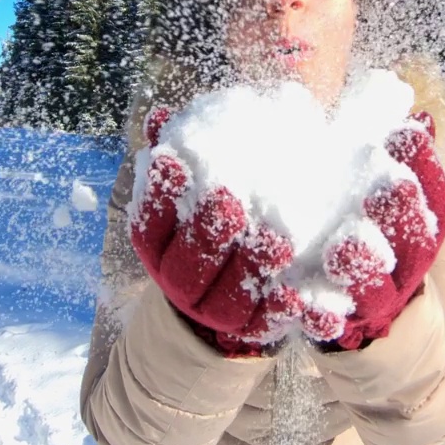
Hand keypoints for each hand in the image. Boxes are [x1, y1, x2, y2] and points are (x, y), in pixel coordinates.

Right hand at [130, 108, 303, 353]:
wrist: (232, 288)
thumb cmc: (211, 221)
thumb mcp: (194, 189)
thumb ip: (179, 154)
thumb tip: (161, 115)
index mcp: (160, 249)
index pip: (148, 226)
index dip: (157, 196)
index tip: (172, 158)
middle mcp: (179, 282)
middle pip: (186, 265)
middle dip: (206, 234)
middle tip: (229, 199)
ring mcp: (213, 310)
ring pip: (226, 298)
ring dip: (249, 267)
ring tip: (277, 236)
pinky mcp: (249, 330)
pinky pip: (263, 325)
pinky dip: (278, 310)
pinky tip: (296, 292)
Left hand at [303, 112, 444, 349]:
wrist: (379, 331)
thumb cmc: (376, 242)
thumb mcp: (389, 199)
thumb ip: (403, 166)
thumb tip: (416, 117)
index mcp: (421, 237)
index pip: (438, 205)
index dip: (427, 172)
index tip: (408, 134)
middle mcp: (405, 272)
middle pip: (412, 247)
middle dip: (401, 215)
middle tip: (390, 185)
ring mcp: (375, 306)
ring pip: (374, 291)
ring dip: (362, 268)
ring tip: (345, 244)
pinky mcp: (339, 330)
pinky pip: (329, 328)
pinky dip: (318, 317)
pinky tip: (300, 301)